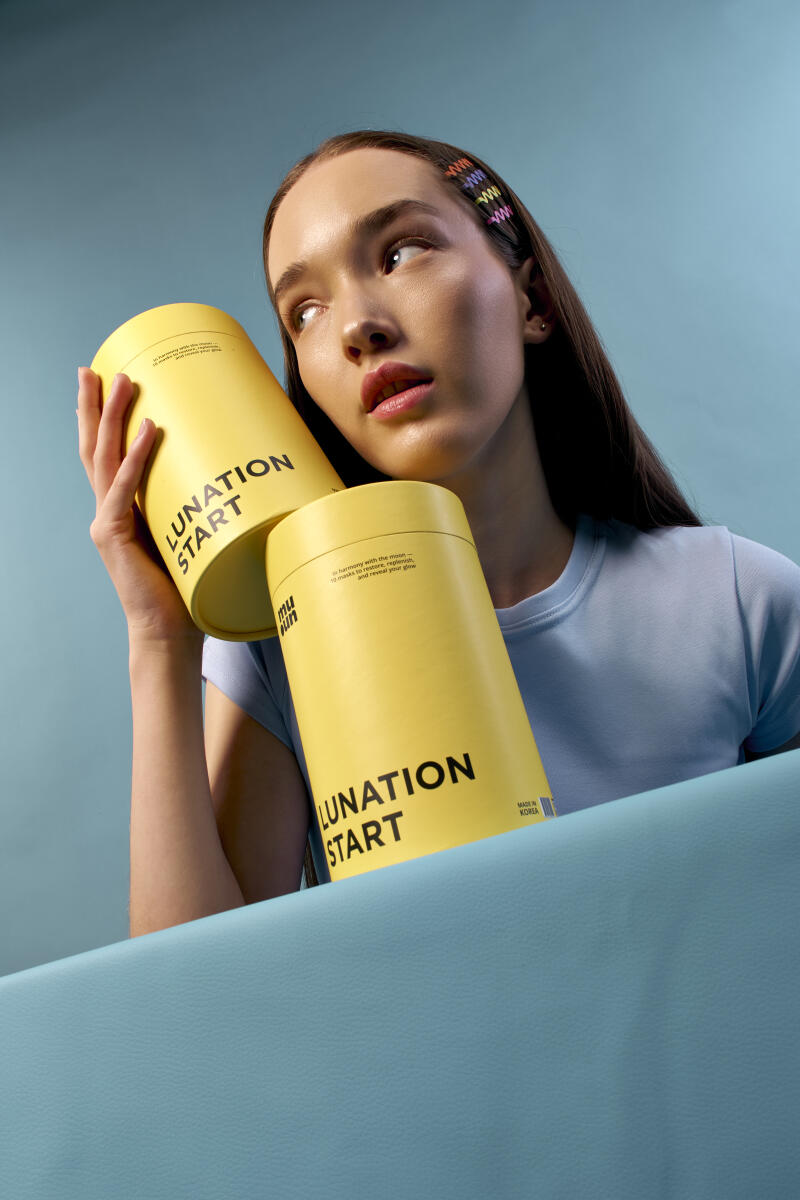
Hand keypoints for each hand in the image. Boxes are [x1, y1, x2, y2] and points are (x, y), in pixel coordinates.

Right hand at [77, 368, 202, 646]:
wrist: (171, 632)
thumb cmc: (188, 586)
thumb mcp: (191, 534)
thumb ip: (200, 506)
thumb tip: (246, 472)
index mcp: (121, 509)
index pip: (105, 455)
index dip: (100, 419)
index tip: (103, 380)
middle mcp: (107, 511)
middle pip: (94, 448)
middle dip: (94, 406)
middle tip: (96, 367)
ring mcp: (107, 523)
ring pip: (103, 459)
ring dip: (112, 417)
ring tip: (123, 381)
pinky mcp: (116, 538)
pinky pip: (125, 490)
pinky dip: (136, 458)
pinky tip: (149, 429)